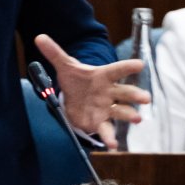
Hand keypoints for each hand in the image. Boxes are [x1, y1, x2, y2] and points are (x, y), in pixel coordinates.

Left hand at [34, 34, 149, 149]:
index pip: (117, 70)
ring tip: (137, 119)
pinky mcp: (101, 122)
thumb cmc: (76, 80)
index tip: (140, 65)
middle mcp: (109, 92)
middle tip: (145, 98)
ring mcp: (107, 108)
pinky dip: (109, 138)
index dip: (128, 67)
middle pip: (125, 92)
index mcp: (103, 76)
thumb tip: (39, 37)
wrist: (76, 97)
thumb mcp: (65, 66)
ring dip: (130, 115)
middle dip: (136, 95)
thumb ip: (54, 53)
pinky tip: (113, 146)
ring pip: (121, 112)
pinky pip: (107, 130)